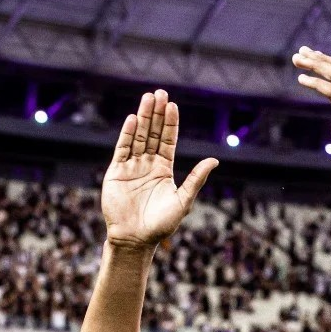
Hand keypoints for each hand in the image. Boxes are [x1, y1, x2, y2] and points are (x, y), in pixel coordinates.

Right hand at [101, 90, 217, 250]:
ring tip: (148, 98)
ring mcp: (131, 167)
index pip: (168, 140)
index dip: (171, 123)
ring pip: (139, 137)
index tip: (173, 105)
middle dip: (157, 114)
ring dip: (143, 118)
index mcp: (164, 169)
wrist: (136, 239)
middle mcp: (148, 164)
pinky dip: (127, 134)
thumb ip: (196, 179)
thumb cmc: (161, 224)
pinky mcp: (116, 172)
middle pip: (153, 133)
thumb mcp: (183, 201)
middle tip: (160, 93)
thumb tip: (214, 160)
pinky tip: (133, 119)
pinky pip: (122, 149)